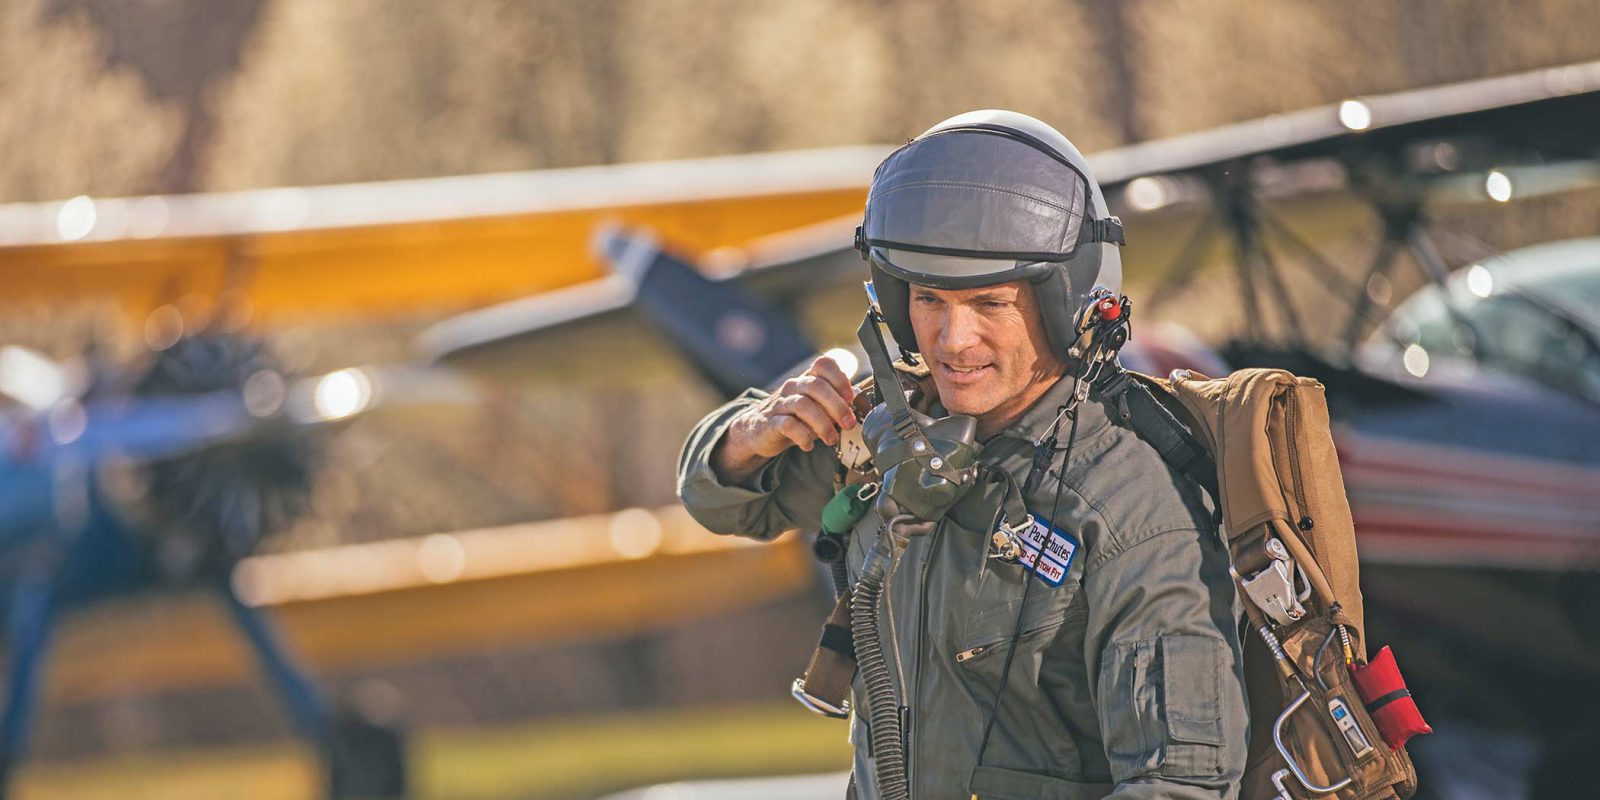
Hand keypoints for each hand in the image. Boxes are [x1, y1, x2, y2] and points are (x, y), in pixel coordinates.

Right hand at [711, 356, 856, 484]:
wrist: (758, 431)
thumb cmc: (794, 418)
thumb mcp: (816, 408)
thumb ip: (835, 405)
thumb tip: (861, 406)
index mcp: (806, 380)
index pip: (823, 365)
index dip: (840, 378)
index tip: (851, 397)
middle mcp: (792, 387)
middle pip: (817, 386)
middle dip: (837, 406)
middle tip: (848, 424)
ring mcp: (780, 403)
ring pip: (803, 405)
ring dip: (823, 424)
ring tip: (831, 439)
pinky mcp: (770, 422)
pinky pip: (787, 425)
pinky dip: (802, 436)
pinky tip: (808, 445)